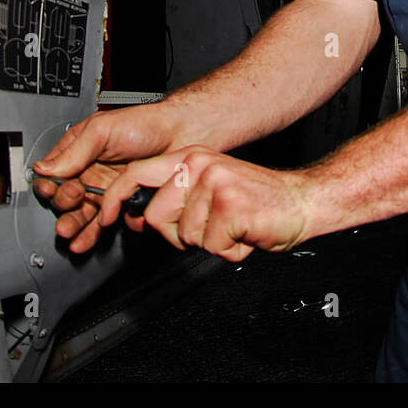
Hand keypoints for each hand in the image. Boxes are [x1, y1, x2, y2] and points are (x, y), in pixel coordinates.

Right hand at [32, 103, 182, 250]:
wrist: (180, 135)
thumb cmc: (145, 124)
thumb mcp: (102, 131)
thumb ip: (74, 152)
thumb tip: (45, 168)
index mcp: (78, 150)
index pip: (53, 172)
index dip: (50, 183)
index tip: (53, 188)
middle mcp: (89, 170)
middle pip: (64, 196)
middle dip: (63, 202)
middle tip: (75, 197)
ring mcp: (104, 188)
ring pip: (80, 213)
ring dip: (72, 223)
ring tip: (68, 231)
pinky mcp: (120, 203)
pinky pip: (101, 222)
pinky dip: (90, 233)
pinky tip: (82, 240)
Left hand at [97, 147, 315, 261]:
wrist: (300, 201)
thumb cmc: (257, 200)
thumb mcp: (210, 186)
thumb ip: (178, 194)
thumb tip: (141, 215)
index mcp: (190, 158)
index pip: (137, 174)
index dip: (117, 200)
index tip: (107, 216)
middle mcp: (199, 165)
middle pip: (156, 215)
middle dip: (178, 235)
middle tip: (207, 229)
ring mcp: (214, 183)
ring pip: (184, 235)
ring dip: (209, 242)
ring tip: (230, 228)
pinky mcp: (230, 206)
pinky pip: (211, 246)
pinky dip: (229, 250)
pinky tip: (243, 234)